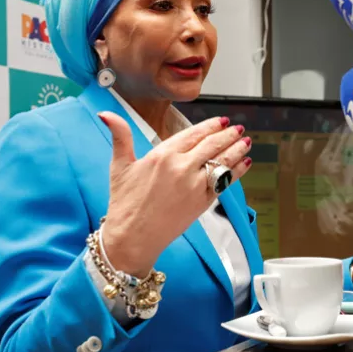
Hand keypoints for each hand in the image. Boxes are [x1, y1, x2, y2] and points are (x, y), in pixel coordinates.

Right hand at [97, 112, 252, 277]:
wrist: (133, 237)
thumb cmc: (125, 203)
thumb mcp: (119, 166)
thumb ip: (120, 136)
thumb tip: (107, 114)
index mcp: (162, 155)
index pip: (193, 134)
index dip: (210, 126)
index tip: (221, 121)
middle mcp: (181, 168)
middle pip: (212, 145)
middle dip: (228, 135)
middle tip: (237, 129)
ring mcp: (194, 185)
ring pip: (222, 161)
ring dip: (237, 150)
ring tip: (246, 142)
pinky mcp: (202, 203)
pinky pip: (224, 182)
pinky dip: (236, 172)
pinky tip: (244, 163)